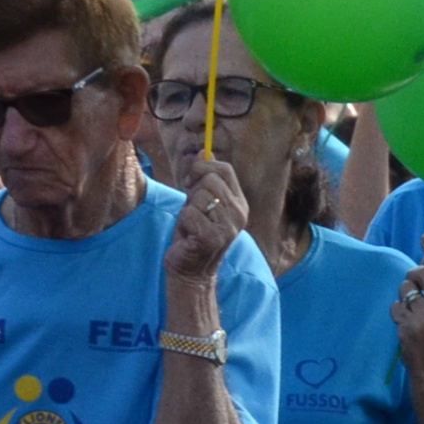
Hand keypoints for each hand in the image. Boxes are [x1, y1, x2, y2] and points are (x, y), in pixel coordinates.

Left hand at [167, 156, 246, 281]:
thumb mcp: (199, 203)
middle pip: (209, 180)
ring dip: (188, 210)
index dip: (203, 168)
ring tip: (192, 225)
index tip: (191, 181)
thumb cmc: (193, 235)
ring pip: (199, 197)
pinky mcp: (214, 238)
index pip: (224, 169)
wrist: (191, 272)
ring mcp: (229, 227)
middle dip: (193, 192)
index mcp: (239, 203)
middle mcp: (239, 214)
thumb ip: (202, 180)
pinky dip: (184, 223)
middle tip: (192, 211)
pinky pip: (190, 214)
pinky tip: (189, 235)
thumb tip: (202, 152)